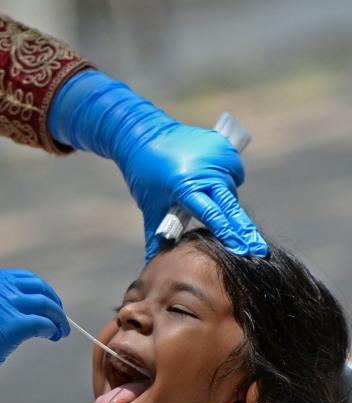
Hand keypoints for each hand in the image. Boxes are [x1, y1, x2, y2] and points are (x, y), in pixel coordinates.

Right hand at [0, 270, 68, 402]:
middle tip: (59, 323)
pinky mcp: (6, 328)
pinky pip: (41, 323)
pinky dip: (51, 329)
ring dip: (58, 319)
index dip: (41, 293)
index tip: (47, 309)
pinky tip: (51, 338)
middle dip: (53, 304)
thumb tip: (20, 312)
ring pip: (44, 304)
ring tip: (59, 333)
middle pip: (38, 288)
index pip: (23, 279)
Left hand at [49, 70, 267, 260]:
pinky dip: (226, 180)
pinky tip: (211, 181)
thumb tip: (153, 266)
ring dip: (226, 201)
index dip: (227, 233)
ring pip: (231, 189)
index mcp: (185, 186)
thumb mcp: (150, 207)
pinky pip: (232, 171)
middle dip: (243, 230)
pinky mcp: (223, 145)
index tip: (243, 249)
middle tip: (259, 251)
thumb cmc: (145, 176)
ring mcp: (217, 156)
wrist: (145, 135)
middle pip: (230, 206)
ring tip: (208, 200)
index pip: (212, 214)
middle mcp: (205, 170)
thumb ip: (155, 237)